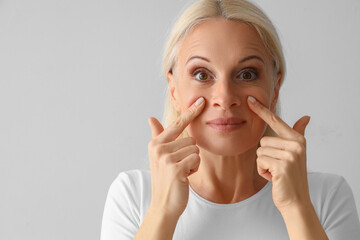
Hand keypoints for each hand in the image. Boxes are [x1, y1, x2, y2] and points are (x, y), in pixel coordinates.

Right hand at [148, 97, 204, 217]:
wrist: (163, 204)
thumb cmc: (165, 179)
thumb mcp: (158, 156)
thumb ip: (157, 136)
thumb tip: (150, 118)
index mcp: (156, 143)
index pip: (177, 123)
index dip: (190, 112)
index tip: (201, 101)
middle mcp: (159, 148)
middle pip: (191, 139)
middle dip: (190, 154)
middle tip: (179, 166)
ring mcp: (166, 158)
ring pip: (195, 149)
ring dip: (192, 162)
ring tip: (181, 171)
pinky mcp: (176, 168)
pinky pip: (196, 159)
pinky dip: (194, 168)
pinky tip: (184, 176)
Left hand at [247, 96, 311, 211]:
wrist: (296, 201)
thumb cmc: (291, 176)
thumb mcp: (296, 153)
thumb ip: (298, 133)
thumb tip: (306, 117)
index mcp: (297, 139)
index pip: (275, 121)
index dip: (261, 110)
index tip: (250, 99)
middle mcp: (296, 145)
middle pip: (262, 141)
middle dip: (265, 156)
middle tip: (277, 167)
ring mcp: (290, 155)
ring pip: (259, 151)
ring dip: (263, 164)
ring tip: (276, 172)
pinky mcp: (282, 166)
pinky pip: (260, 161)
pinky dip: (262, 171)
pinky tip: (273, 178)